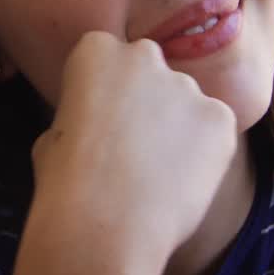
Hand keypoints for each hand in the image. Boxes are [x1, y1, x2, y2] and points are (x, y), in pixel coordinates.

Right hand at [30, 31, 236, 257]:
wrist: (105, 223)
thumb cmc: (65, 182)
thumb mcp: (53, 133)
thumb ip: (83, 114)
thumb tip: (98, 126)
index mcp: (95, 51)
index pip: (108, 54)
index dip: (106, 88)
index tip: (102, 115)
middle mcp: (144, 56)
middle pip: (151, 68)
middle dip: (146, 96)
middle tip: (134, 140)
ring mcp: (187, 85)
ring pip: (185, 101)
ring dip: (176, 125)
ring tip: (159, 170)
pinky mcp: (220, 117)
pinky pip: (214, 128)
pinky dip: (205, 149)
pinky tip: (182, 178)